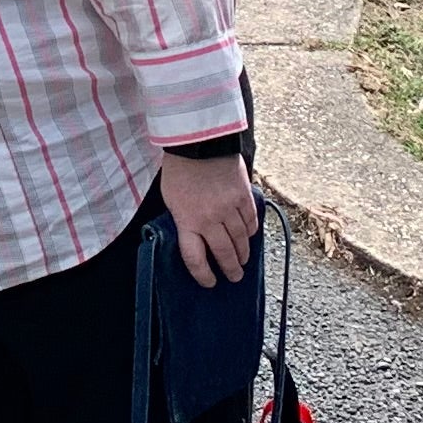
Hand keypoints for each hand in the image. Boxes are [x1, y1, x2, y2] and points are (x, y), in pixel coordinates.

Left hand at [159, 149, 256, 285]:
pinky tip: (250, 236)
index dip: (203, 275)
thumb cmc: (179, 169)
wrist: (198, 140)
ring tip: (243, 260)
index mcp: (187, 220)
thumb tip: (194, 236)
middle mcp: (210, 219)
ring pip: (241, 240)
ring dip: (243, 253)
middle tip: (235, 277)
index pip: (195, 258)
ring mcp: (229, 208)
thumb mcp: (171, 198)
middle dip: (231, 269)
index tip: (210, 282)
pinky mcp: (243, 196)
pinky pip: (251, 221)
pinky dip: (252, 231)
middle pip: (224, 253)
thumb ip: (183, 219)